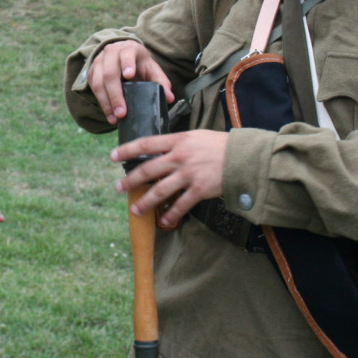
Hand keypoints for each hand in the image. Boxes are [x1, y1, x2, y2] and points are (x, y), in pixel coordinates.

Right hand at [87, 41, 174, 124]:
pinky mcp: (92, 72)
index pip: (127, 54)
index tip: (129, 75)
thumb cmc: (139, 64)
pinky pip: (93, 89)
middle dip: (116, 95)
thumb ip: (161, 82)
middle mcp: (111, 52)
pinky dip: (102, 104)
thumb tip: (169, 98)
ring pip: (99, 83)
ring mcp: (98, 62)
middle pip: (110, 74)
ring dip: (106, 103)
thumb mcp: (151, 69)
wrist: (121, 54)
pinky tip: (110, 115)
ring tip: (116, 118)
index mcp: (128, 48)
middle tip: (122, 112)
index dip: (127, 63)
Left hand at [111, 129, 227, 228]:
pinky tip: (163, 221)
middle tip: (119, 187)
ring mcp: (188, 174)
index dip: (128, 150)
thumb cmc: (221, 145)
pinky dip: (170, 215)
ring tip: (136, 210)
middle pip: (148, 169)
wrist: (244, 157)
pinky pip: (180, 205)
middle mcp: (180, 156)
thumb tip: (163, 149)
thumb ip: (179, 143)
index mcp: (179, 140)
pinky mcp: (199, 190)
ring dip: (145, 202)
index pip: (147, 144)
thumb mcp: (197, 136)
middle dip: (131, 180)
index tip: (113, 156)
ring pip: (160, 190)